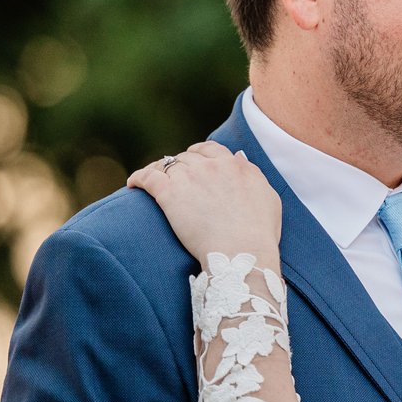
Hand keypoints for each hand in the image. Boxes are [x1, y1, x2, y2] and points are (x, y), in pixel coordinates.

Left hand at [128, 142, 281, 265]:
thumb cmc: (259, 233)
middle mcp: (211, 165)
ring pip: (166, 165)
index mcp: (234, 165)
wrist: (243, 253)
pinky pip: (147, 177)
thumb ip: (253, 175)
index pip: (211, 149)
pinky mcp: (169, 194)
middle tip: (173, 179)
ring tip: (149, 181)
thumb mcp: (268, 197)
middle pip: (187, 157)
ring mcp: (189, 177)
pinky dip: (138, 178)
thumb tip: (240, 159)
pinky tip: (132, 184)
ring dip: (158, 171)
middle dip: (179, 165)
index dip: (200, 155)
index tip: (194, 163)